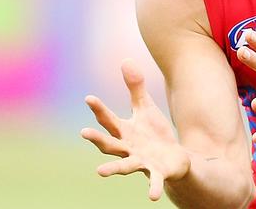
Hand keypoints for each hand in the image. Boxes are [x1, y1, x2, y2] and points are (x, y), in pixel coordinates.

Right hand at [81, 60, 190, 200]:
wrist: (173, 159)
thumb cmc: (154, 134)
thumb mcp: (145, 108)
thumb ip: (135, 87)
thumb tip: (125, 60)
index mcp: (125, 132)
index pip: (109, 120)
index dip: (99, 109)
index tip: (89, 98)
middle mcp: (128, 149)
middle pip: (110, 144)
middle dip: (97, 139)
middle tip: (83, 132)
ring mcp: (141, 162)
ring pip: (125, 166)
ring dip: (113, 169)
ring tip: (99, 172)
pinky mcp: (157, 173)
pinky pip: (154, 181)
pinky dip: (153, 188)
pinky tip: (152, 197)